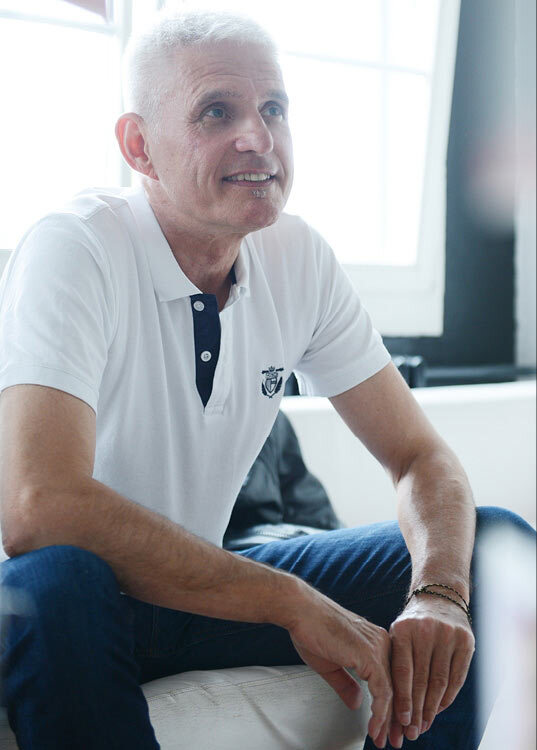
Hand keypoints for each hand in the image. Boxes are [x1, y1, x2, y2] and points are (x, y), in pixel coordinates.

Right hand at [285, 588, 392, 748]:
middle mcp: (382, 643)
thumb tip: (358, 703)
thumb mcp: (331, 664)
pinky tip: (375, 726)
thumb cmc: (310, 630)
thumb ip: (346, 683)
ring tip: (383, 739)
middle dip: (394, 718)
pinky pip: (383, 691)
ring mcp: (378, 648)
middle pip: (397, 686)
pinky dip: (380, 713)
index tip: (385, 727)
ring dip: (388, 720)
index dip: (389, 706)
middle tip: (391, 740)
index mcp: (375, 642)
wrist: (300, 610)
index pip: (391, 679)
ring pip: (393, 692)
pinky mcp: (370, 655)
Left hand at [387, 596, 474, 747]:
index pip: (403, 671)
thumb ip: (393, 661)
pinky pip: (457, 677)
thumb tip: (388, 702)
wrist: (439, 596)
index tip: (401, 720)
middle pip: (422, 680)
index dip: (403, 699)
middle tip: (413, 731)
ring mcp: (447, 635)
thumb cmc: (413, 622)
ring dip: (432, 708)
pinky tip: (439, 708)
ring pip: (440, 682)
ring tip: (425, 725)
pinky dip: (448, 697)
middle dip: (417, 710)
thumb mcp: (397, 633)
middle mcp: (426, 631)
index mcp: (403, 629)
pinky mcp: (465, 641)